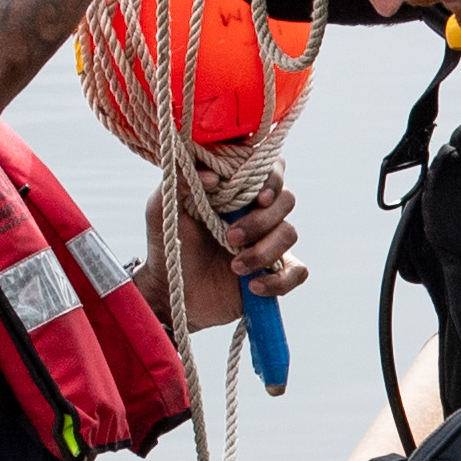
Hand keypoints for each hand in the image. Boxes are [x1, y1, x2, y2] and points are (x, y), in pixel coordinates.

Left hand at [143, 171, 296, 331]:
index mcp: (235, 189)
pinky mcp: (275, 272)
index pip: (269, 168)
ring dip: (264, 252)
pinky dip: (280, 279)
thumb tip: (214, 175)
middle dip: (261, 220)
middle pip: (286, 199)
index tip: (258, 197)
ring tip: (235, 267)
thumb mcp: (163, 208)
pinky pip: (298, 271)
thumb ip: (181, 180)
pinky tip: (254, 286)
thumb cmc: (168, 244)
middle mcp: (256, 210)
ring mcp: (268, 240)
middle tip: (230, 238)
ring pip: (290, 233)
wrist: (173, 292)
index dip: (271, 178)